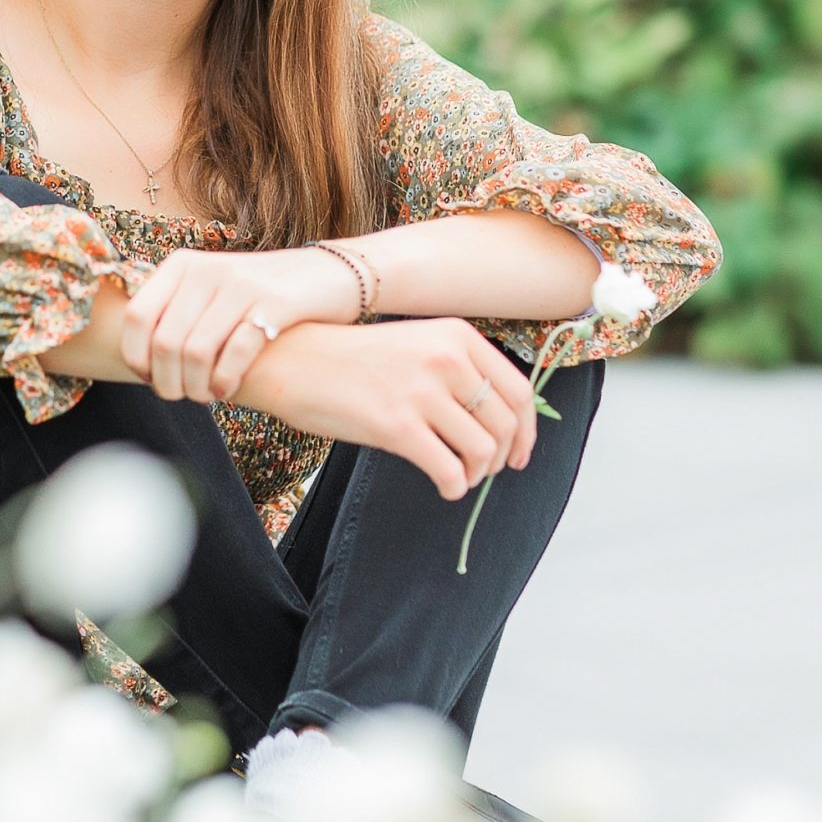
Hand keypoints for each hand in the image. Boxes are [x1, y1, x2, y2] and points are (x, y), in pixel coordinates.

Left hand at [118, 245, 360, 403]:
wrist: (327, 275)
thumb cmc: (260, 294)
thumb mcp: (211, 288)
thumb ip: (177, 313)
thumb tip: (141, 361)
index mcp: (183, 265)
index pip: (136, 317)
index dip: (137, 357)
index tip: (151, 378)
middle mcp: (206, 270)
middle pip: (165, 342)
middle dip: (168, 382)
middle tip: (182, 396)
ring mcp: (241, 284)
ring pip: (196, 352)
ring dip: (197, 387)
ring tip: (206, 396)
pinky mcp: (274, 303)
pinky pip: (235, 353)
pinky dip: (225, 381)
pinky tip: (227, 390)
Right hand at [239, 316, 538, 501]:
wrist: (294, 361)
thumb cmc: (352, 359)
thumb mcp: (415, 345)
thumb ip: (457, 370)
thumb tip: (498, 420)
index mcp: (457, 335)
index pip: (519, 390)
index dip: (527, 431)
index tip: (519, 453)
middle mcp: (446, 358)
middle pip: (505, 423)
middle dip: (502, 457)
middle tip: (484, 470)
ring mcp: (422, 391)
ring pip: (483, 450)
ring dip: (476, 473)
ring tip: (458, 476)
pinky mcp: (397, 425)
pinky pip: (450, 470)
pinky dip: (454, 486)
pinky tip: (444, 486)